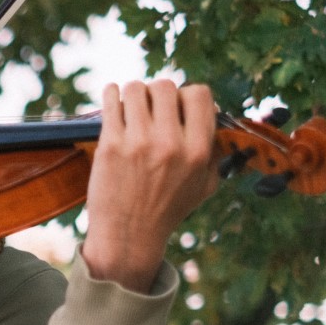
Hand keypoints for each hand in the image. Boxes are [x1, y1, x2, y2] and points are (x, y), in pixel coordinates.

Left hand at [80, 80, 217, 291]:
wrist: (128, 238)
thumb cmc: (166, 211)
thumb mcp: (204, 187)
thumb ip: (214, 152)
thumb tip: (215, 117)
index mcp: (197, 151)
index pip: (200, 94)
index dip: (187, 95)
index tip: (176, 108)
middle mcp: (170, 144)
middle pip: (166, 87)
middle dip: (157, 94)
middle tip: (150, 110)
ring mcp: (138, 143)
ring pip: (136, 89)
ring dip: (133, 94)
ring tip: (131, 108)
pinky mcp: (111, 146)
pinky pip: (111, 101)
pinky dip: (112, 94)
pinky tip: (114, 100)